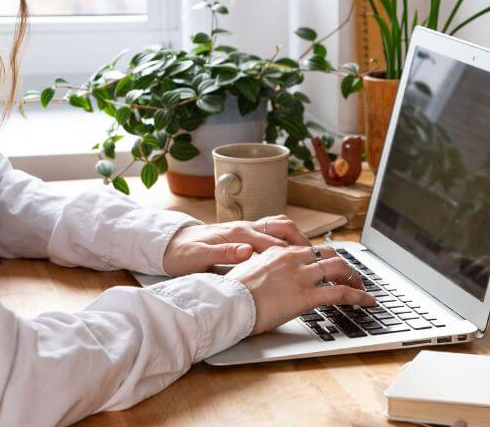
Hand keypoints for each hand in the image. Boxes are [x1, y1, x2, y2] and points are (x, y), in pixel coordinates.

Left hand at [161, 215, 309, 276]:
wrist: (169, 245)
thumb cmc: (182, 253)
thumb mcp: (198, 257)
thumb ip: (223, 254)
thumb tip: (247, 251)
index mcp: (237, 233)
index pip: (272, 241)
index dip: (293, 253)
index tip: (311, 263)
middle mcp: (244, 227)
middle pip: (282, 227)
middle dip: (303, 241)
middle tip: (320, 257)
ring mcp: (245, 229)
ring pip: (279, 226)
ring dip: (297, 238)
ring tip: (313, 254)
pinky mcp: (243, 234)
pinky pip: (271, 232)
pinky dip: (286, 239)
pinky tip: (293, 254)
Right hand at [227, 244, 374, 334]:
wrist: (227, 303)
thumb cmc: (232, 294)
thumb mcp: (248, 274)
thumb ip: (264, 271)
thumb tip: (268, 279)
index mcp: (278, 252)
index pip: (309, 249)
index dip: (324, 259)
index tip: (330, 267)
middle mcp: (292, 258)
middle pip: (328, 254)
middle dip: (344, 265)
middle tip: (351, 276)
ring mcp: (300, 275)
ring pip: (339, 268)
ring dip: (354, 278)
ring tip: (362, 288)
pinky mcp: (306, 295)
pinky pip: (339, 292)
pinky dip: (358, 296)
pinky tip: (367, 301)